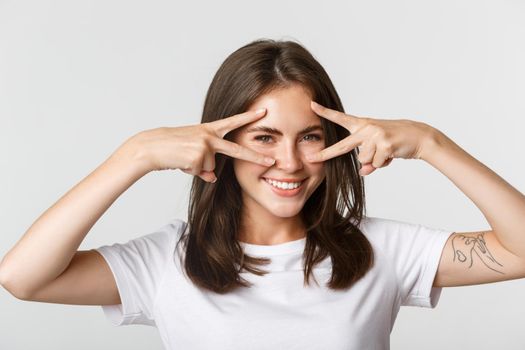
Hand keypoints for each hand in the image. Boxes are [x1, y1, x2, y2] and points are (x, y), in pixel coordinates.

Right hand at [130, 108, 275, 181]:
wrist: (151, 147)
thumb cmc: (171, 148)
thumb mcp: (192, 153)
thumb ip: (206, 163)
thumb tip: (214, 178)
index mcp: (208, 130)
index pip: (232, 122)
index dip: (248, 117)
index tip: (264, 111)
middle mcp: (209, 136)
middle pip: (236, 150)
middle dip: (255, 157)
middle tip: (271, 162)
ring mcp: (204, 146)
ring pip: (210, 167)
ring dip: (196, 167)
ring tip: (182, 157)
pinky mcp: (198, 156)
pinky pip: (201, 172)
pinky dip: (191, 171)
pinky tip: (180, 162)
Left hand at [306, 101, 435, 175]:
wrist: (420, 136)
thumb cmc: (396, 141)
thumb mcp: (378, 149)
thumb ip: (368, 160)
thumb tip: (362, 172)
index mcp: (363, 125)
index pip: (341, 118)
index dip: (326, 112)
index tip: (312, 105)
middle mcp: (367, 128)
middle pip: (343, 146)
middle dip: (327, 154)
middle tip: (312, 158)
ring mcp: (375, 135)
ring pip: (364, 160)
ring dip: (375, 161)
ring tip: (387, 151)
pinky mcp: (385, 144)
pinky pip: (376, 164)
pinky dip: (384, 164)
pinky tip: (393, 154)